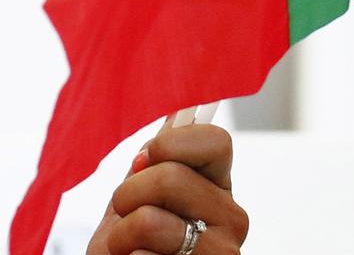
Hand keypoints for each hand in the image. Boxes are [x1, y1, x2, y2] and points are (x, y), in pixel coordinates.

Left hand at [86, 120, 247, 254]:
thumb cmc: (128, 238)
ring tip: (130, 247)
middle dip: (127, 195)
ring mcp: (223, 253)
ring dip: (122, 236)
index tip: (143, 161)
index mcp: (217, 187)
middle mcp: (231, 219)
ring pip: (151, 222)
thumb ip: (156, 157)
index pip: (216, 141)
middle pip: (171, 177)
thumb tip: (177, 112)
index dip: (171, 144)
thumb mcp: (137, 191)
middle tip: (126, 216)